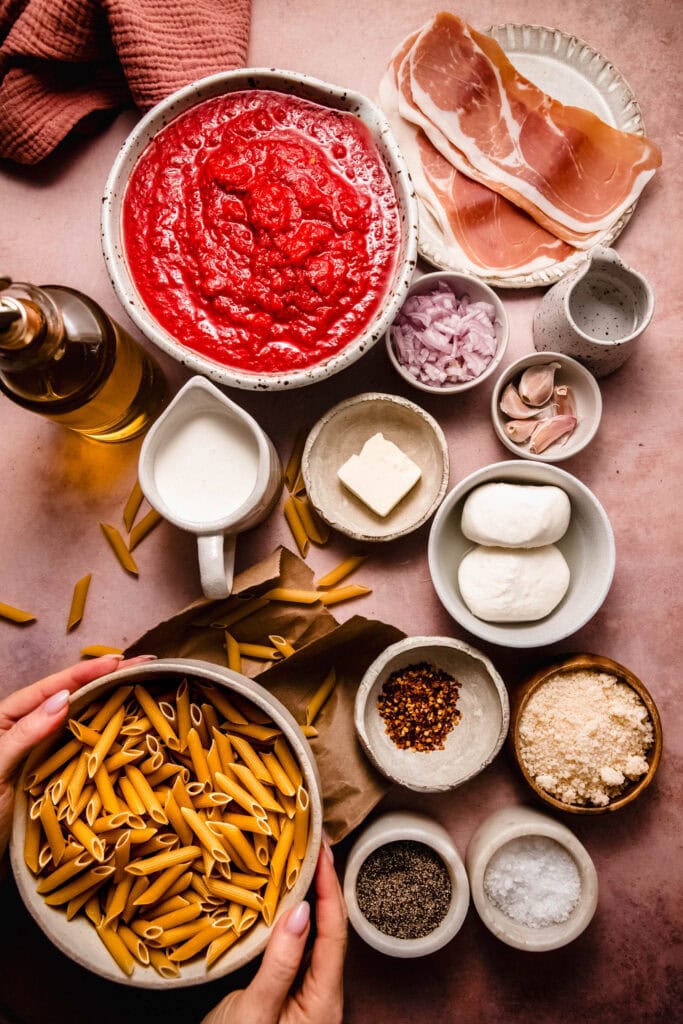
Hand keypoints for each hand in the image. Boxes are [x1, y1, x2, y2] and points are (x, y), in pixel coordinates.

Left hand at [0, 654, 152, 858]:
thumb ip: (26, 732)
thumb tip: (64, 698)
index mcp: (11, 715)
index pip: (55, 686)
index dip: (87, 671)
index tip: (119, 660)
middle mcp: (32, 727)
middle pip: (74, 696)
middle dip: (108, 678)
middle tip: (145, 664)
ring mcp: (46, 749)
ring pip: (83, 719)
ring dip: (113, 702)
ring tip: (144, 686)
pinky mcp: (57, 773)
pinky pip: (86, 749)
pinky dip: (108, 736)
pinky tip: (130, 727)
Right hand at [203, 840, 346, 1023]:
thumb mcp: (255, 1012)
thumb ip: (280, 963)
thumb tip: (300, 910)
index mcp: (323, 1000)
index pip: (335, 931)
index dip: (330, 887)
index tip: (322, 849)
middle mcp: (321, 995)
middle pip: (330, 930)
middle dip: (323, 886)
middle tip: (311, 844)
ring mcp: (304, 996)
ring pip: (313, 938)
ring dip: (307, 899)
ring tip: (297, 861)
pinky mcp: (285, 996)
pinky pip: (295, 949)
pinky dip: (290, 919)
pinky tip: (279, 901)